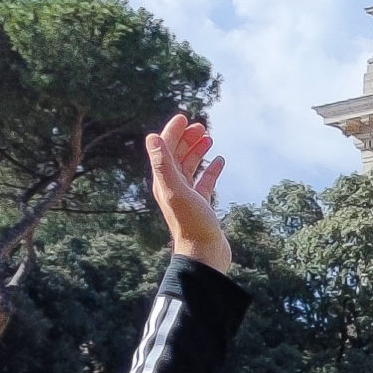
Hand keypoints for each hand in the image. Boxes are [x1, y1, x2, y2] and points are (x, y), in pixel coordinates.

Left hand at [147, 113, 230, 274]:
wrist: (204, 255)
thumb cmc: (192, 225)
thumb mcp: (175, 191)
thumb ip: (163, 164)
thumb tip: (152, 137)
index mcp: (164, 183)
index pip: (164, 150)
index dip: (172, 132)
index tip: (184, 117)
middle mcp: (173, 188)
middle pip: (177, 156)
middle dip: (186, 138)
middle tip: (201, 126)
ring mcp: (188, 197)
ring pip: (191, 167)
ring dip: (198, 151)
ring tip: (209, 138)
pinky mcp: (202, 205)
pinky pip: (205, 182)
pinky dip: (212, 169)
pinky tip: (220, 161)